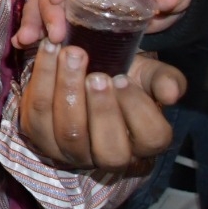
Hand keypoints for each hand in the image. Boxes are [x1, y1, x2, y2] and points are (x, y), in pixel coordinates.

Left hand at [19, 44, 186, 171]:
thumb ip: (165, 80)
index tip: (123, 78)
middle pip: (108, 149)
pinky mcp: (40, 138)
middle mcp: (109, 158)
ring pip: (69, 132)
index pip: (150, 138)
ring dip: (68, 90)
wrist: (85, 71)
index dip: (136, 109)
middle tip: (97, 75)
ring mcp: (73, 153)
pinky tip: (48, 50)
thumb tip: (171, 94)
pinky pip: (37, 114)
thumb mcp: (149, 75)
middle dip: (101, 110)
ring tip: (71, 54)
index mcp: (144, 144)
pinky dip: (42, 78)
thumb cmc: (124, 77)